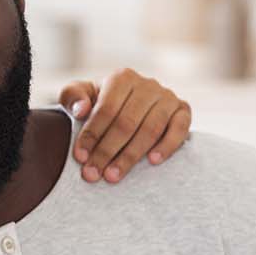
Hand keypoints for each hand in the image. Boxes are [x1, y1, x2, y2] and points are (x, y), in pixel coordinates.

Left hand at [58, 68, 191, 183]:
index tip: (80, 157)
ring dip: (131, 156)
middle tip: (93, 174)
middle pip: (126, 123)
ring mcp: (168, 97)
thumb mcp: (78, 95)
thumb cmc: (98, 104)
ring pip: (150, 130)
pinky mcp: (184, 111)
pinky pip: (180, 129)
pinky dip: (167, 146)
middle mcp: (147, 84)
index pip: (106, 109)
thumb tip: (81, 110)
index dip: (92, 135)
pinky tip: (152, 161)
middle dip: (107, 151)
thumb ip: (71, 96)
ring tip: (113, 176)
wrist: (126, 107)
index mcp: (121, 78)